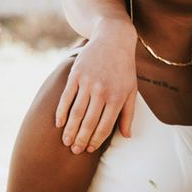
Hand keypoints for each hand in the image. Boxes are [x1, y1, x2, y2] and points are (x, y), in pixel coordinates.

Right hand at [56, 20, 137, 153]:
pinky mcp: (75, 75)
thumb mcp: (132, 91)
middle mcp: (102, 91)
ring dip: (70, 130)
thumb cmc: (124, 69)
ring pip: (76, 112)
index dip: (96, 140)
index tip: (89, 149)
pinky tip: (59, 123)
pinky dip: (61, 112)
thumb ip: (128, 114)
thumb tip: (127, 136)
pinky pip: (66, 97)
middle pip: (88, 122)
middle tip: (74, 151)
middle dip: (81, 139)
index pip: (105, 126)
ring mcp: (87, 83)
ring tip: (66, 141)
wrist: (113, 40)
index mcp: (117, 98)